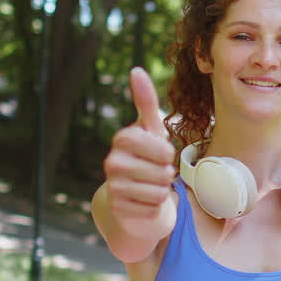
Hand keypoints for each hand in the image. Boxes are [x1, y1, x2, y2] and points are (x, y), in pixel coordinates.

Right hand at [103, 67, 176, 225]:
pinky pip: (153, 210)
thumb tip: (136, 70)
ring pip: (159, 192)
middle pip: (163, 173)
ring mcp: (113, 187)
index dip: (167, 154)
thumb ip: (146, 102)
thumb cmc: (146, 158)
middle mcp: (112, 162)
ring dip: (162, 192)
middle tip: (154, 173)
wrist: (130, 194)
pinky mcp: (118, 210)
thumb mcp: (150, 130)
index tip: (159, 153)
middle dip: (166, 175)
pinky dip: (155, 208)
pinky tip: (144, 202)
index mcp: (122, 139)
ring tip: (150, 186)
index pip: (163, 149)